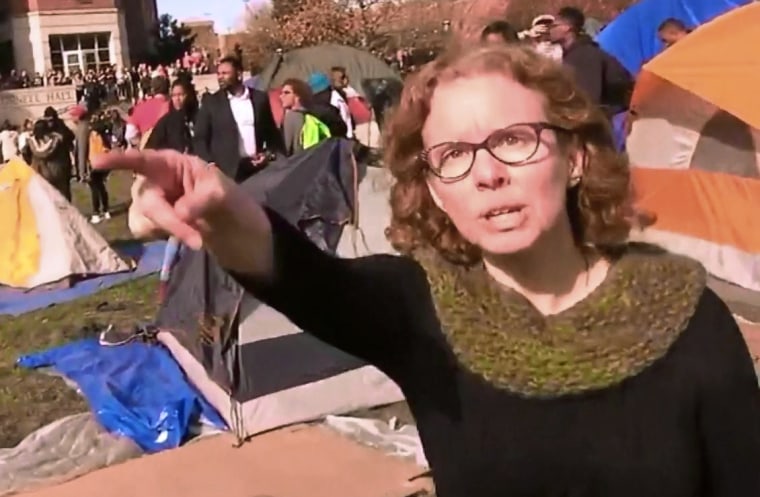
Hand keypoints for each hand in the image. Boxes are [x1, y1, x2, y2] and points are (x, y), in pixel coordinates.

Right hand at [93, 149, 271, 274]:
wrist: (236, 231)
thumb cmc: (230, 201)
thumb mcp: (224, 196)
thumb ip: (203, 199)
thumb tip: (179, 212)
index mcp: (172, 164)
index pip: (142, 160)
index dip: (119, 160)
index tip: (97, 163)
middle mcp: (156, 180)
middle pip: (146, 201)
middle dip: (169, 222)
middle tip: (197, 239)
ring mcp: (152, 202)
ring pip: (142, 219)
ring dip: (168, 231)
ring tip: (196, 235)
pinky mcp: (153, 222)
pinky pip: (144, 231)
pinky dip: (163, 236)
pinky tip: (184, 234)